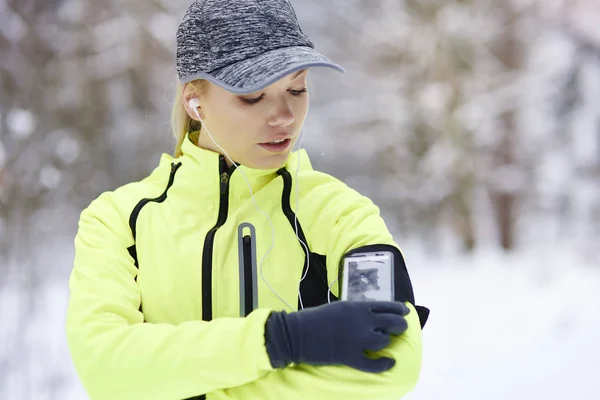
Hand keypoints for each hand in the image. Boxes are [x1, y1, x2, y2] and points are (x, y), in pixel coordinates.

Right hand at [265, 301, 408, 372]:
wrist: (298, 333)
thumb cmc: (315, 318)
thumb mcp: (339, 307)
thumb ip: (356, 310)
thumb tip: (372, 315)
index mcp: (357, 306)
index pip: (386, 305)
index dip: (399, 309)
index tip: (406, 311)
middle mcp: (361, 321)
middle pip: (391, 322)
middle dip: (400, 325)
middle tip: (401, 328)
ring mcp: (357, 339)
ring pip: (384, 340)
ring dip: (386, 342)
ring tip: (385, 343)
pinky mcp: (350, 356)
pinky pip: (373, 363)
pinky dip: (383, 364)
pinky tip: (388, 363)